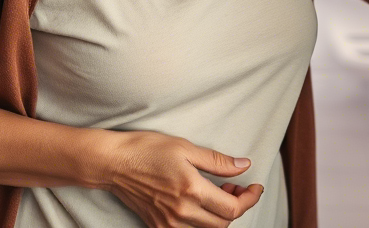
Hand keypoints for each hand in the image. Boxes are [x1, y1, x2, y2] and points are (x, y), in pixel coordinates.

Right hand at [105, 131, 263, 227]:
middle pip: (223, 224)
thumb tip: (244, 165)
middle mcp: (181, 212)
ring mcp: (168, 223)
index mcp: (191, 190)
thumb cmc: (146, 150)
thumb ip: (218, 162)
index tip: (255, 188)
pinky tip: (200, 204)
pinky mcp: (158, 226)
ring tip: (218, 194)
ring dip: (220, 216)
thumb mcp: (186, 148)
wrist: (113, 163)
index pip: (233, 208)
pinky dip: (201, 223)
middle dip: (237, 207)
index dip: (250, 199)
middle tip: (235, 187)